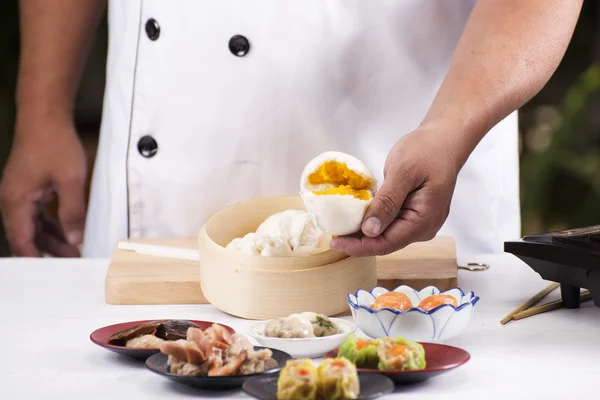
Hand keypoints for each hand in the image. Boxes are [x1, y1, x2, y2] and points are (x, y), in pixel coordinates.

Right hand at [0, 116, 87, 256]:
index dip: (36, 259)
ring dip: (51, 238)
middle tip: (70, 263)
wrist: (45, 116)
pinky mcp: (28, 186)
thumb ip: (72, 211)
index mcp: (16, 200)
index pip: (22, 240)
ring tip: (73, 251)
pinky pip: (36, 213)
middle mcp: (12, 199)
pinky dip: (50, 224)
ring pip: (32, 225)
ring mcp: (19, 192)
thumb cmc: (54, 142)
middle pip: (27, 235)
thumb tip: (75, 238)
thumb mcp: (70, 180)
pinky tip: (66, 231)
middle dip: (47, 251)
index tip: (50, 273)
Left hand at [330, 127, 462, 255]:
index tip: (335, 242)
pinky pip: (391, 223)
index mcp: (424, 221)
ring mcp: (420, 222)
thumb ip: (387, 202)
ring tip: (340, 227)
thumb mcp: (402, 172)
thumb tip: (370, 230)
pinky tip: (355, 217)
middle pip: (386, 242)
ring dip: (364, 232)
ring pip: (387, 234)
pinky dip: (373, 220)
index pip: (387, 243)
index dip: (359, 246)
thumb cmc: (427, 150)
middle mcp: (424, 227)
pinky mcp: (414, 213)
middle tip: (332, 234)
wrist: (445, 138)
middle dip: (359, 241)